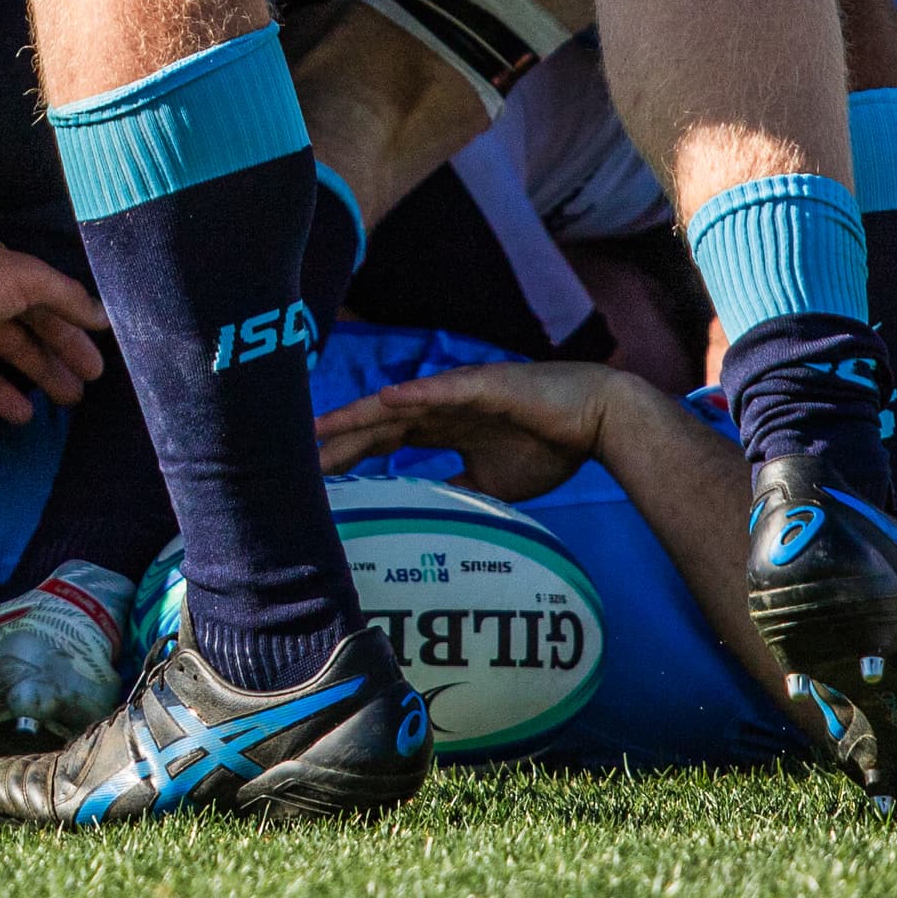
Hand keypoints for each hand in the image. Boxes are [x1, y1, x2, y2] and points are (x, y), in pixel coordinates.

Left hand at [0, 230, 109, 430]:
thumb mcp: (27, 279)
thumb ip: (65, 297)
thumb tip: (103, 316)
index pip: (41, 314)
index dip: (68, 341)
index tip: (93, 370)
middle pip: (13, 343)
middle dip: (43, 368)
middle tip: (71, 399)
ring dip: (1, 390)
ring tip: (28, 418)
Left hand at [313, 360, 612, 500]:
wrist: (599, 421)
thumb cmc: (549, 446)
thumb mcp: (490, 482)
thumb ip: (455, 490)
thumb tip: (425, 512)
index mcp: (440, 427)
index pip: (382, 442)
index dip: (349, 456)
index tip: (315, 478)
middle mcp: (440, 407)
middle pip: (378, 424)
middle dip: (339, 442)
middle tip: (297, 461)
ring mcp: (459, 393)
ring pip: (399, 404)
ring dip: (360, 416)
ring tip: (322, 427)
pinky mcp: (486, 385)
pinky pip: (446, 388)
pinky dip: (416, 393)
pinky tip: (386, 400)